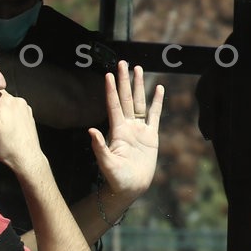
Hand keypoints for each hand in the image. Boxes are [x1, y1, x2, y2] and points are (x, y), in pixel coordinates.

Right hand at [0, 85, 46, 175]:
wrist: (26, 159)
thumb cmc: (7, 145)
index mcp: (8, 101)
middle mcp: (19, 102)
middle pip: (0, 98)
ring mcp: (25, 110)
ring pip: (8, 106)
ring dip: (2, 114)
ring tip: (0, 129)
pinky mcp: (28, 118)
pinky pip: (15, 113)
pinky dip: (10, 119)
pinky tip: (8, 131)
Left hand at [88, 62, 163, 199]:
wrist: (130, 188)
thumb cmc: (116, 179)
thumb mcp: (106, 164)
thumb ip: (99, 148)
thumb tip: (91, 131)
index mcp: (117, 131)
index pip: (114, 105)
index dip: (111, 90)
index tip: (108, 74)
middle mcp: (127, 126)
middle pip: (126, 98)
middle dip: (124, 80)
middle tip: (123, 62)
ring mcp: (139, 130)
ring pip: (140, 102)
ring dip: (139, 86)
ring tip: (138, 69)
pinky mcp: (151, 137)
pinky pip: (154, 115)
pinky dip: (157, 102)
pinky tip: (159, 88)